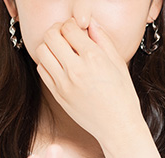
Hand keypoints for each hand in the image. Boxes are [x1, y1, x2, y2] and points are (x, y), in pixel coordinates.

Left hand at [35, 17, 145, 150]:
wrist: (117, 126)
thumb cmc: (123, 96)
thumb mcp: (118, 64)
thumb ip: (103, 40)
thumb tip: (91, 24)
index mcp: (94, 58)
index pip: (69, 28)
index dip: (71, 24)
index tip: (76, 29)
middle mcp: (76, 69)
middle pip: (50, 36)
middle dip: (56, 30)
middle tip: (64, 36)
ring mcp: (64, 83)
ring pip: (42, 51)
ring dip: (49, 46)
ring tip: (60, 50)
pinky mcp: (57, 95)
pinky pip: (42, 70)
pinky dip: (47, 62)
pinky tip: (59, 65)